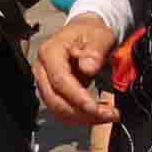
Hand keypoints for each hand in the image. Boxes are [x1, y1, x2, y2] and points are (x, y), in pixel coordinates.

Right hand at [31, 8, 121, 128]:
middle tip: (110, 115)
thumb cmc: (90, 34)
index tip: (96, 108)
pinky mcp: (51, 93)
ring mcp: (44, 83)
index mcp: (50, 52)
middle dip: (83, 113)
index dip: (77, 97)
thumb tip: (88, 67)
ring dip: (83, 118)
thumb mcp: (100, 35)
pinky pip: (63, 111)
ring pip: (58, 110)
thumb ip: (95, 49)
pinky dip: (81, 117)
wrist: (84, 34)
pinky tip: (99, 113)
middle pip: (56, 100)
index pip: (60, 80)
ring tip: (108, 114)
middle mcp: (41, 69)